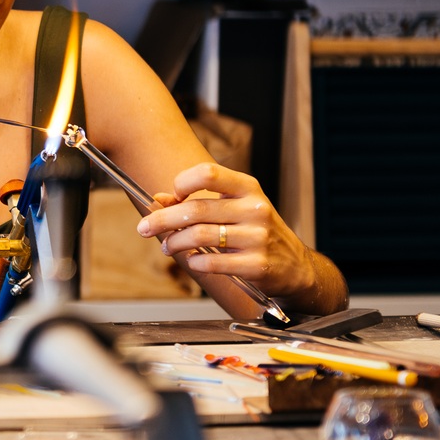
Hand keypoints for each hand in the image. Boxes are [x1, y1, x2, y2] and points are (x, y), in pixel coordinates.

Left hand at [136, 163, 316, 296]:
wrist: (295, 266)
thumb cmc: (257, 232)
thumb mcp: (234, 209)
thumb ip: (197, 202)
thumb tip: (159, 200)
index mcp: (248, 188)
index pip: (208, 174)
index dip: (182, 183)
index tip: (171, 197)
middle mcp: (255, 209)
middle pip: (196, 209)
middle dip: (162, 220)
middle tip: (144, 228)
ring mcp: (258, 236)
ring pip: (200, 235)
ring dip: (174, 243)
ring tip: (167, 247)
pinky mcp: (258, 264)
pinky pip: (214, 262)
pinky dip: (195, 262)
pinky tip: (192, 261)